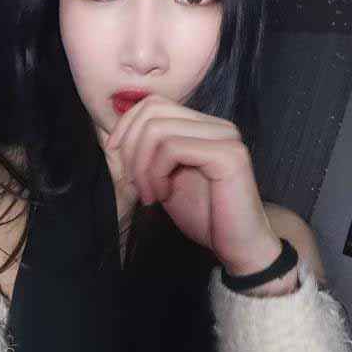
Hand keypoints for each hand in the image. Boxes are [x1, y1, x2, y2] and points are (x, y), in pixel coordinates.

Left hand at [105, 95, 281, 273]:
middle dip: (130, 147)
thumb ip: (145, 155)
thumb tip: (112, 134)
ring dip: (141, 166)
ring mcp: (225, 136)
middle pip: (153, 110)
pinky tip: (162, 195)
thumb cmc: (204, 218)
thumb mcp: (163, 180)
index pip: (154, 104)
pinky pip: (172, 148)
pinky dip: (156, 173)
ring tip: (148, 195)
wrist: (238, 248)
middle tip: (131, 183)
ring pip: (158, 129)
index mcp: (204, 127)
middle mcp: (217, 125)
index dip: (127, 127)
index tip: (118, 162)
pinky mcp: (227, 154)